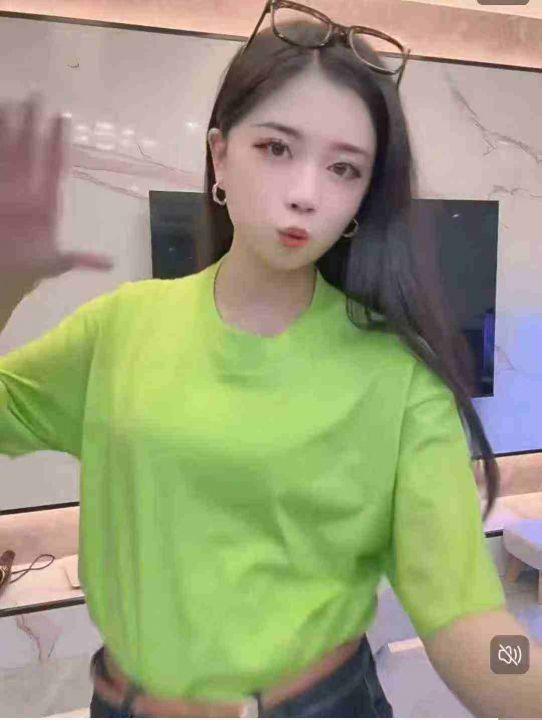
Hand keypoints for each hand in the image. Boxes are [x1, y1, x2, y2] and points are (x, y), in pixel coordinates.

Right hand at [0, 94, 114, 291]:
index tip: (63, 117)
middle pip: (30, 151)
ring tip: (9, 102)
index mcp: (45, 202)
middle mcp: (25, 190)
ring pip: (6, 152)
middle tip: (36, 95)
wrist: (3, 274)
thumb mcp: (54, 263)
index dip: (58, 142)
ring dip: (7, 129)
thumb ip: (80, 259)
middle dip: (32, 124)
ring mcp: (5, 189)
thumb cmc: (26, 268)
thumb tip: (111, 263)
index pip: (54, 165)